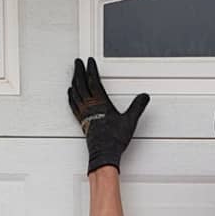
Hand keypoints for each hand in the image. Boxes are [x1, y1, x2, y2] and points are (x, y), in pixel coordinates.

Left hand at [68, 57, 149, 173]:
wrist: (104, 154)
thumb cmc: (114, 140)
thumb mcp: (130, 121)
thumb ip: (137, 107)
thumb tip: (144, 96)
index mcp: (100, 103)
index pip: (93, 81)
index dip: (91, 70)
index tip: (89, 61)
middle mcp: (90, 107)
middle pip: (81, 84)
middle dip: (78, 71)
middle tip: (77, 62)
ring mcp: (84, 114)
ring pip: (75, 93)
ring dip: (73, 81)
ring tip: (73, 74)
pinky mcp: (82, 121)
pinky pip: (73, 105)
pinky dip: (71, 96)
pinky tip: (70, 94)